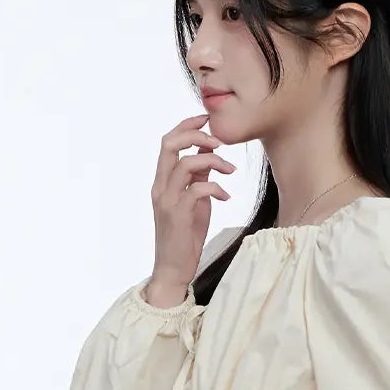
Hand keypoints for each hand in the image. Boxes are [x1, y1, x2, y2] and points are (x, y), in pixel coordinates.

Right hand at [147, 111, 236, 300]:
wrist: (173, 269)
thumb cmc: (185, 237)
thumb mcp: (194, 203)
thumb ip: (198, 180)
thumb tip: (210, 159)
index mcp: (161, 181)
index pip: (168, 142)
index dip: (186, 126)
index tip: (207, 120)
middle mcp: (160, 187)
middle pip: (170, 144)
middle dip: (196, 135)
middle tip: (219, 142)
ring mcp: (166, 200)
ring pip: (186, 163)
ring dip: (213, 161)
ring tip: (230, 171)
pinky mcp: (177, 215)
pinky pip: (198, 189)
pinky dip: (216, 188)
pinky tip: (226, 197)